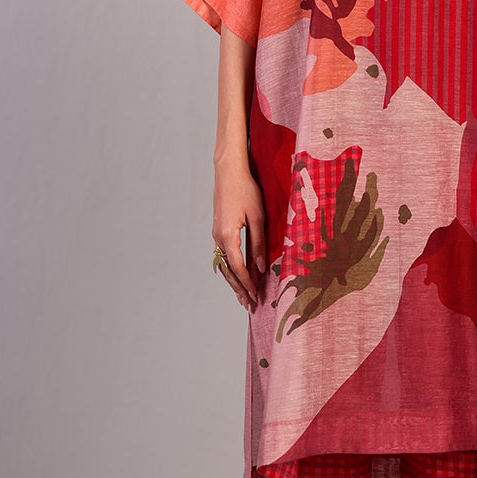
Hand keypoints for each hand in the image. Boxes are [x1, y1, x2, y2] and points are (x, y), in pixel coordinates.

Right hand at [213, 155, 265, 312]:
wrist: (228, 172)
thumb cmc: (246, 190)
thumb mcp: (258, 216)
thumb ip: (258, 243)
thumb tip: (260, 268)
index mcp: (228, 236)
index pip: (238, 267)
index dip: (247, 284)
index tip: (255, 297)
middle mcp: (218, 238)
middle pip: (228, 271)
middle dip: (239, 288)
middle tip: (249, 305)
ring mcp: (216, 234)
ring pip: (223, 264)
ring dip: (233, 281)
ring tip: (242, 296)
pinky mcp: (218, 230)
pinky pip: (223, 255)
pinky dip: (230, 268)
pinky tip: (237, 274)